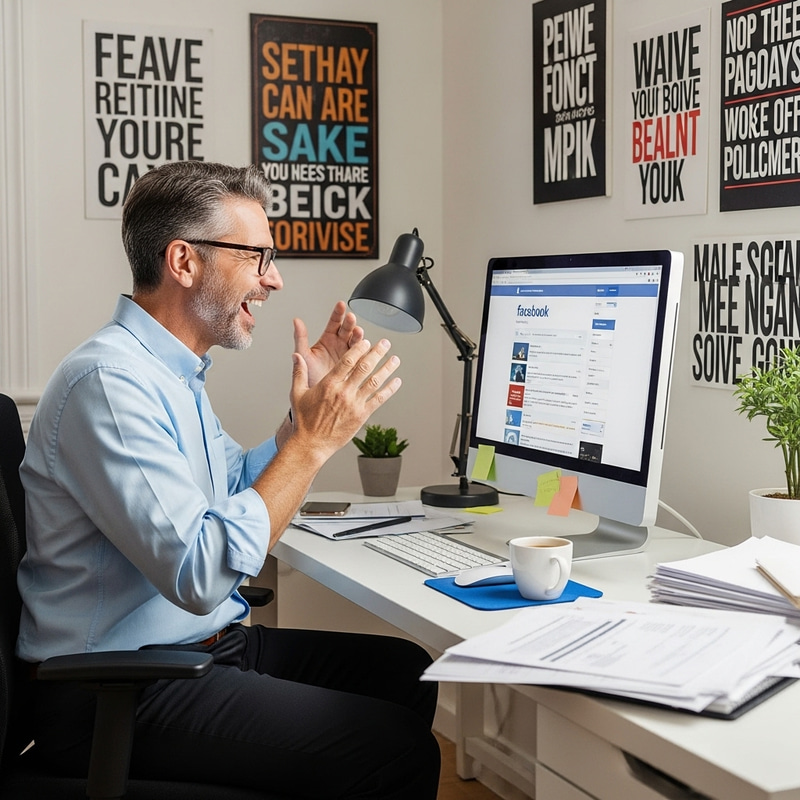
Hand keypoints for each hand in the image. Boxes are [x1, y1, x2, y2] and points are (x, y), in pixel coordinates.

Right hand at [289, 338, 401, 461]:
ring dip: (387, 369)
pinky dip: (389, 389)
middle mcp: (343, 392)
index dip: (359, 349)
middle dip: (377, 353)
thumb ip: (298, 372)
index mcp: (329, 384)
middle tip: (385, 344)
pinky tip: (396, 382)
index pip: (348, 361)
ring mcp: (354, 404)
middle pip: (364, 367)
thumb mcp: (297, 394)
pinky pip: (379, 400)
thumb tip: (296, 355)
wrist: (311, 444)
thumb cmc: (304, 421)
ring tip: (395, 359)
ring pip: (375, 382)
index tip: (367, 341)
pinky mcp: (361, 416)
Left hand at [293, 301, 363, 386]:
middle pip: (347, 330)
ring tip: (359, 334)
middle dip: (349, 323)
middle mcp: (339, 345)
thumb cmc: (308, 377)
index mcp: (327, 340)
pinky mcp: (356, 367)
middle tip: (351, 319)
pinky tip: (370, 349)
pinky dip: (367, 353)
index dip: (338, 314)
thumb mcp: (304, 356)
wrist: (316, 399)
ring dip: (359, 337)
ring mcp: (349, 356)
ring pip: (356, 342)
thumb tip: (296, 321)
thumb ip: (301, 338)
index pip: (334, 323)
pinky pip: (363, 358)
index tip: (341, 305)